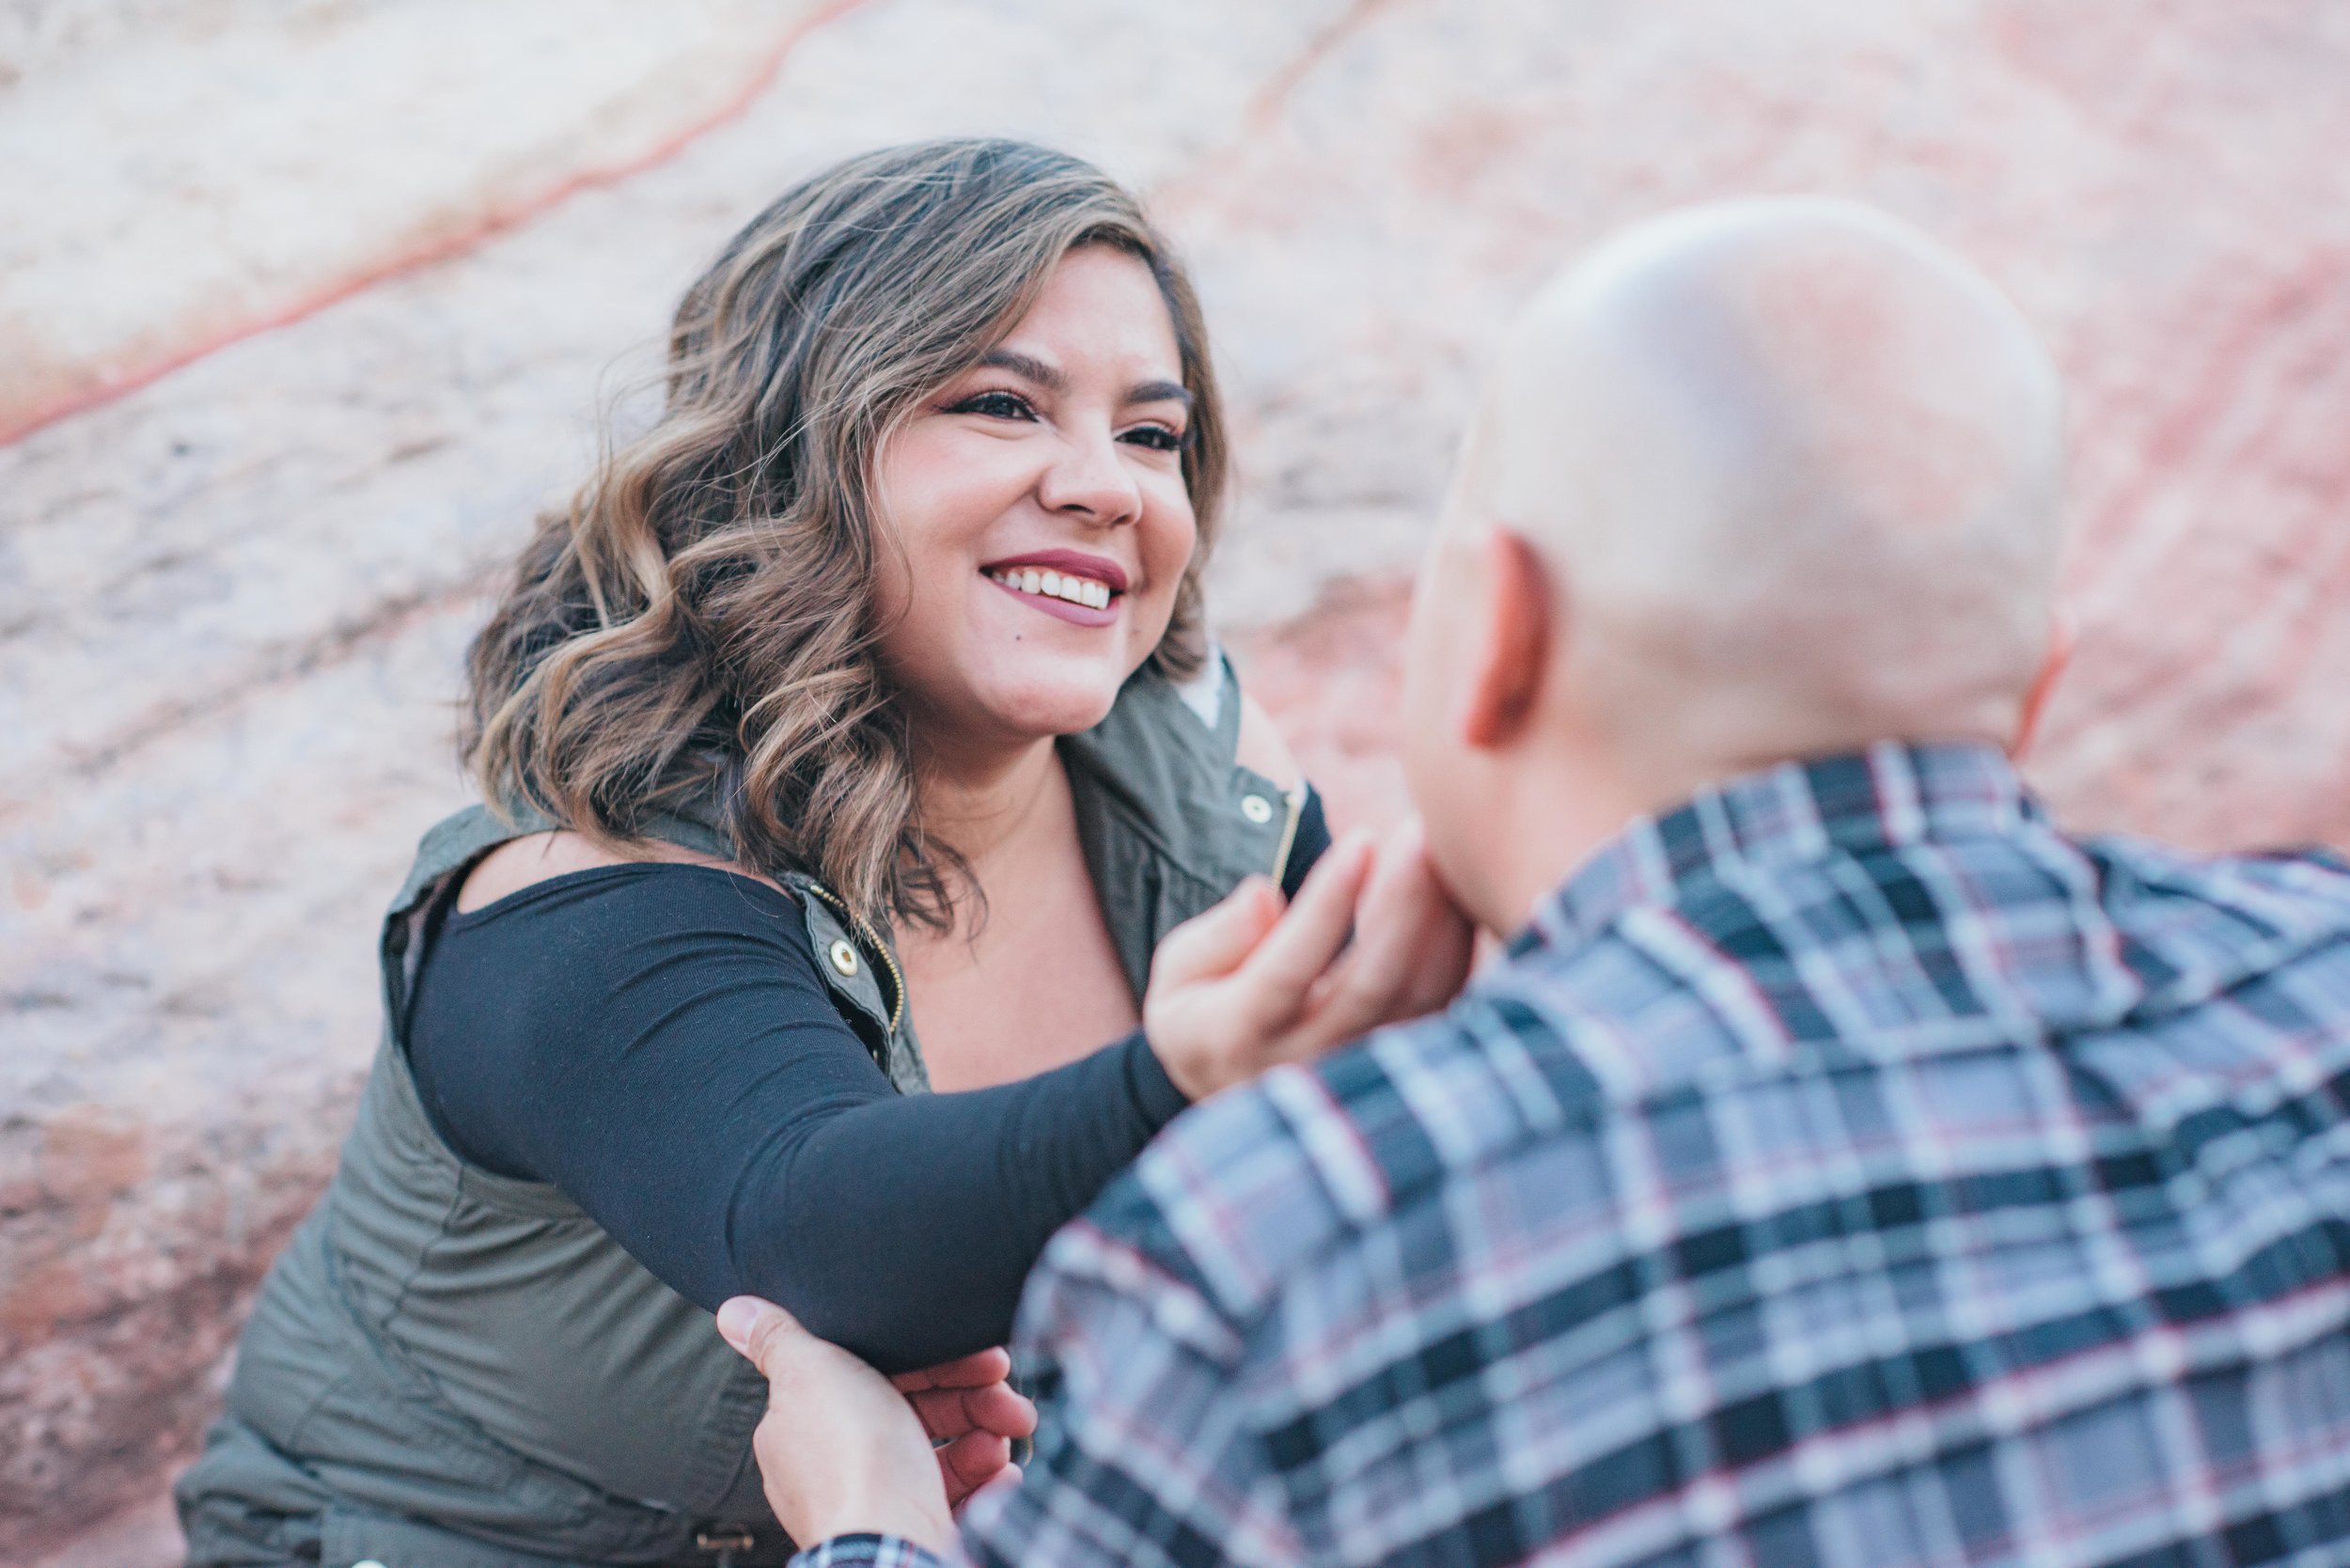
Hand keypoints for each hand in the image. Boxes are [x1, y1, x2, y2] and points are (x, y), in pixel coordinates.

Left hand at [716, 1297, 1028, 1552]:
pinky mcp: (913, 1528)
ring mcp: (878, 1501)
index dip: (929, 1357)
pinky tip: (1004, 1471)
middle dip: (969, 1394)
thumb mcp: (811, 1374)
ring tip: (1012, 1430)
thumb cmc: (852, 1461)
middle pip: (915, 1411)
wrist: (893, 1548)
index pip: (874, 1373)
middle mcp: (839, 1464)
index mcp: (809, 1423)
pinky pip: (958, 1495)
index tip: (975, 1351)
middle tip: (1006, 1389)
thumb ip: (779, 1338)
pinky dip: (986, 1480)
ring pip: (941, 1451)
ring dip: (986, 1432)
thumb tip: (734, 1311)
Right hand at [1144, 819, 1473, 1099]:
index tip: (1360, 840)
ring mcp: (1356, 1069)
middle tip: (1422, 831)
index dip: (1327, 906)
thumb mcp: (1178, 973)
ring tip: (1441, 844)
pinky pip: (1444, 1003)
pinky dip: (1456, 942)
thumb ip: (1217, 939)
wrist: (1230, 1082)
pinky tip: (1454, 885)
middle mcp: (1303, 1061)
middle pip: (1372, 985)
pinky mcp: (1398, 1062)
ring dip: (1439, 917)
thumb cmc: (1201, 1007)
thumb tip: (1262, 895)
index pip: (1288, 968)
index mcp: (1234, 1036)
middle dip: (1402, 903)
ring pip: (1419, 996)